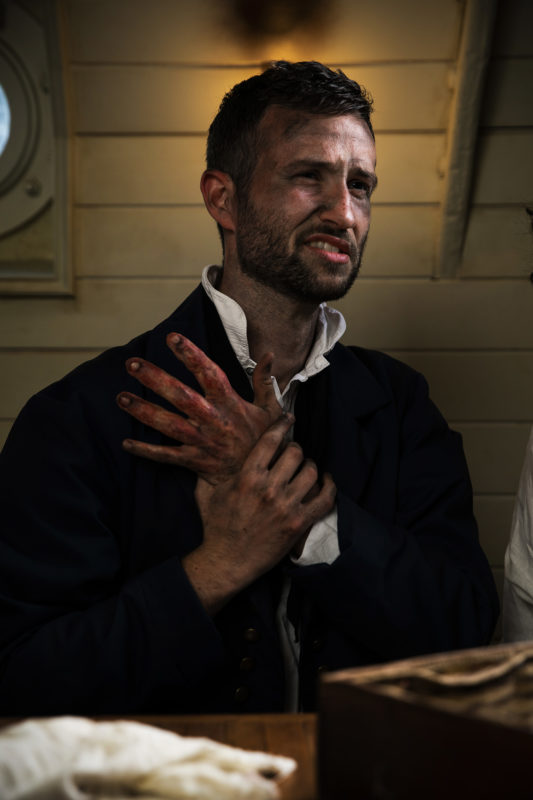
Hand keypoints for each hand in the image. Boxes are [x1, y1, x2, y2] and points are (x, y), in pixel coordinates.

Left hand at [116, 333, 283, 483]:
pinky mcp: (196, 462)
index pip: (209, 374)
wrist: (265, 480)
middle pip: (181, 396)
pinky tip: (126, 444)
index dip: (191, 355)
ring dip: (144, 411)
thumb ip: (264, 380)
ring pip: (169, 425)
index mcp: (230, 404)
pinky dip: (147, 451)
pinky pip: (167, 457)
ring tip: (121, 398)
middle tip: (132, 364)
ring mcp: (203, 442)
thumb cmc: (264, 441)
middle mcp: (214, 421)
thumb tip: (270, 354)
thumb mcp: (271, 409)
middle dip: (156, 379)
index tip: (172, 338)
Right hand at [184, 414, 336, 613]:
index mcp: (247, 477)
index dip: (281, 425)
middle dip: (295, 450)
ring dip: (310, 467)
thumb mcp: (206, 494)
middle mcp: (269, 489)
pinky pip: (325, 498)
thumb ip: (208, 471)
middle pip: (295, 453)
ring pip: (311, 471)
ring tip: (305, 469)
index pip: (271, 441)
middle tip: (293, 454)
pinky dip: (329, 487)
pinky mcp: (299, 523)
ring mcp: (286, 507)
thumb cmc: (215, 527)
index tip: (288, 419)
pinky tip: (326, 481)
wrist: (227, 562)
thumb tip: (205, 450)